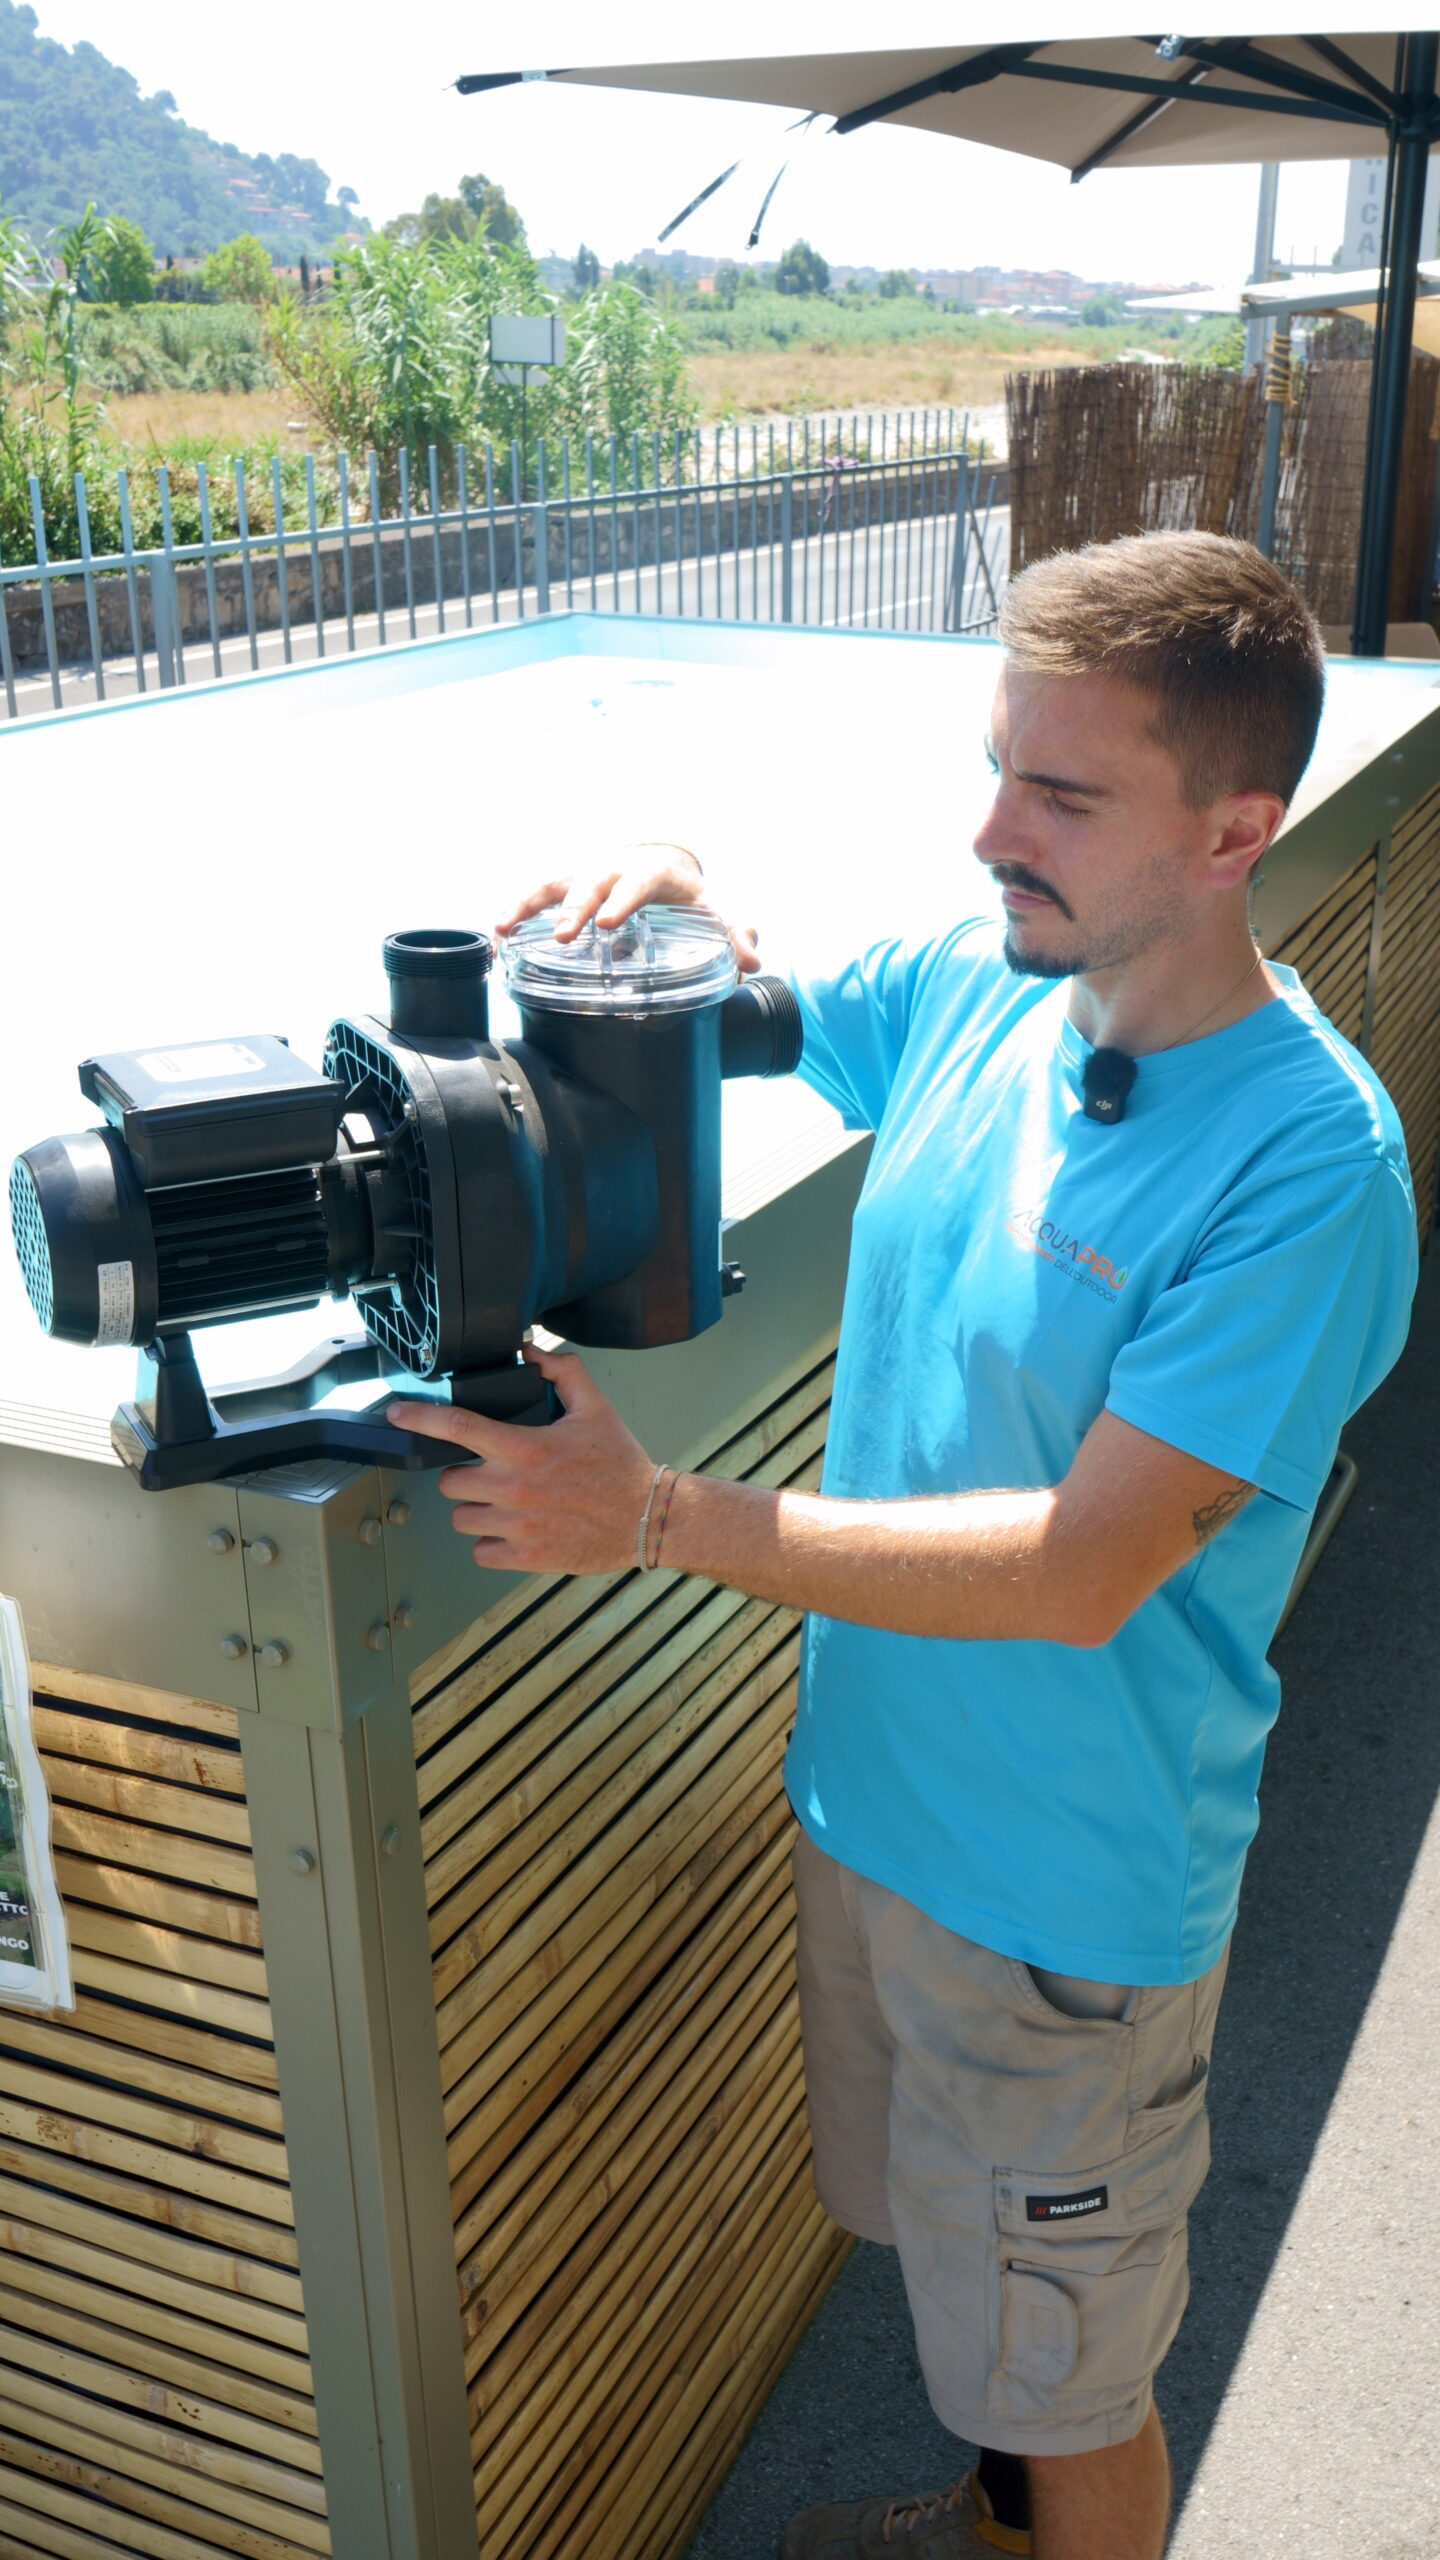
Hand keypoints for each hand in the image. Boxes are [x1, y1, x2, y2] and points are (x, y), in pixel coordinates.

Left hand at [388, 1345, 659, 1576]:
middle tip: (493, 1474)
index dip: (419, 1418)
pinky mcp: (525, 1557)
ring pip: (461, 1519)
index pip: (457, 1427)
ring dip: (477, 1510)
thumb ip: (561, 1372)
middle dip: (466, 1476)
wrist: (649, 1518)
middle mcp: (514, 1487)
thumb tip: (529, 1350)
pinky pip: (479, 1552)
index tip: (397, 1415)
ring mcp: (517, 1526)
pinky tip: (514, 1531)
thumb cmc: (620, 1464)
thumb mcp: (596, 1408)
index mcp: (525, 1447)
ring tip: (505, 1504)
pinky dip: (490, 1543)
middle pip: (449, 1481)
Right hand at [494, 842, 760, 975]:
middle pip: (591, 883)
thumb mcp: (716, 910)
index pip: (638, 882)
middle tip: (565, 936)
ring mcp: (587, 873)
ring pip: (554, 883)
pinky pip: (537, 894)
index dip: (623, 901)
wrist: (663, 865)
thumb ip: (736, 934)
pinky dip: (515, 909)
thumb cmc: (688, 895)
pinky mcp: (567, 884)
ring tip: (503, 927)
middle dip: (575, 908)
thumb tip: (752, 962)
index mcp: (654, 871)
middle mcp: (615, 867)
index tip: (607, 923)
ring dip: (528, 904)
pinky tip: (495, 932)